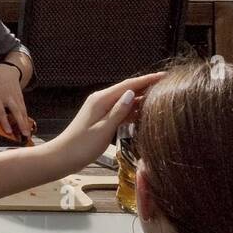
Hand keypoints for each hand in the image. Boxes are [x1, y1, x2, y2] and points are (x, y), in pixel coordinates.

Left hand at [0, 64, 32, 139]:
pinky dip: (27, 118)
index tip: (8, 131)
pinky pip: (25, 109)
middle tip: (24, 134)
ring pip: (22, 112)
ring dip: (25, 123)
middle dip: (20, 123)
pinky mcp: (21, 98)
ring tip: (27, 134)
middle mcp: (8, 98)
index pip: (1, 112)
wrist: (5, 73)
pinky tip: (28, 126)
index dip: (5, 122)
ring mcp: (16, 99)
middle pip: (15, 112)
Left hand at [47, 73, 164, 173]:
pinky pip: (121, 110)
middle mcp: (101, 100)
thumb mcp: (103, 129)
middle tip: (168, 85)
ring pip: (125, 100)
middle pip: (127, 90)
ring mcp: (101, 109)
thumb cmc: (82, 145)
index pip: (128, 85)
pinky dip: (133, 110)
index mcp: (101, 99)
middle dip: (146, 86)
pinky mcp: (102, 118)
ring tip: (162, 97)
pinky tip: (145, 112)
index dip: (147, 80)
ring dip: (141, 98)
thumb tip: (132, 93)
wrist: (64, 156)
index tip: (164, 75)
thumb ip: (118, 111)